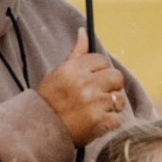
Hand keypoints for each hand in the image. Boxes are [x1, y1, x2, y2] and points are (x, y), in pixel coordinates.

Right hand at [35, 30, 127, 144]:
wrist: (41, 130)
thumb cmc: (52, 98)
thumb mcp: (59, 73)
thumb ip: (76, 53)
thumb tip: (84, 31)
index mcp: (73, 69)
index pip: (103, 60)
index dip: (99, 70)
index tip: (90, 79)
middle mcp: (85, 84)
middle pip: (117, 76)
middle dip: (110, 85)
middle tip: (96, 94)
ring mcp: (94, 103)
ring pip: (120, 98)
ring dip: (111, 105)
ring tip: (93, 109)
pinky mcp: (102, 121)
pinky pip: (119, 118)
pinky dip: (110, 122)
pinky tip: (95, 122)